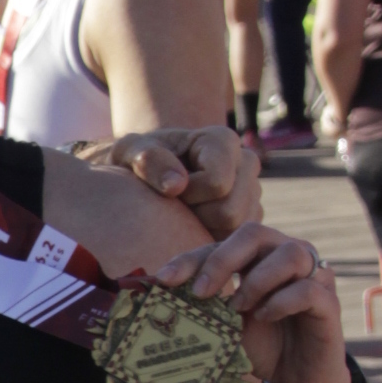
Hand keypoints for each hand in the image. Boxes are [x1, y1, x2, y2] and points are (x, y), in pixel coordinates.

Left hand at [81, 123, 258, 235]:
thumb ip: (147, 159)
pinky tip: (192, 224)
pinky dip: (209, 238)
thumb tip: (176, 185)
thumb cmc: (138, 161)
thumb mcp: (129, 152)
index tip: (169, 189)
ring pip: (234, 230)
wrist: (146, 175)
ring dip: (202, 228)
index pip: (217, 183)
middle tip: (176, 204)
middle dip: (197, 214)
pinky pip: (234, 242)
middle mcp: (246, 163)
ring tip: (183, 212)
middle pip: (230, 211)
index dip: (189, 193)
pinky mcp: (249, 217)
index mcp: (223, 141)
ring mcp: (252, 192)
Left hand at [153, 220, 349, 382]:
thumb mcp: (226, 323)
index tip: (164, 280)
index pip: (220, 244)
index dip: (191, 259)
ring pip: (290, 254)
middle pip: (255, 234)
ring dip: (258, 279)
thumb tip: (162, 296)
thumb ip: (205, 304)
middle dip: (223, 259)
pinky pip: (309, 289)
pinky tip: (264, 317)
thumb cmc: (261, 343)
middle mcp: (286, 256)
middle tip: (201, 291)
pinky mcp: (329, 303)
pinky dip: (282, 301)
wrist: (296, 380)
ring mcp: (313, 277)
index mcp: (257, 256)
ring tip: (240, 308)